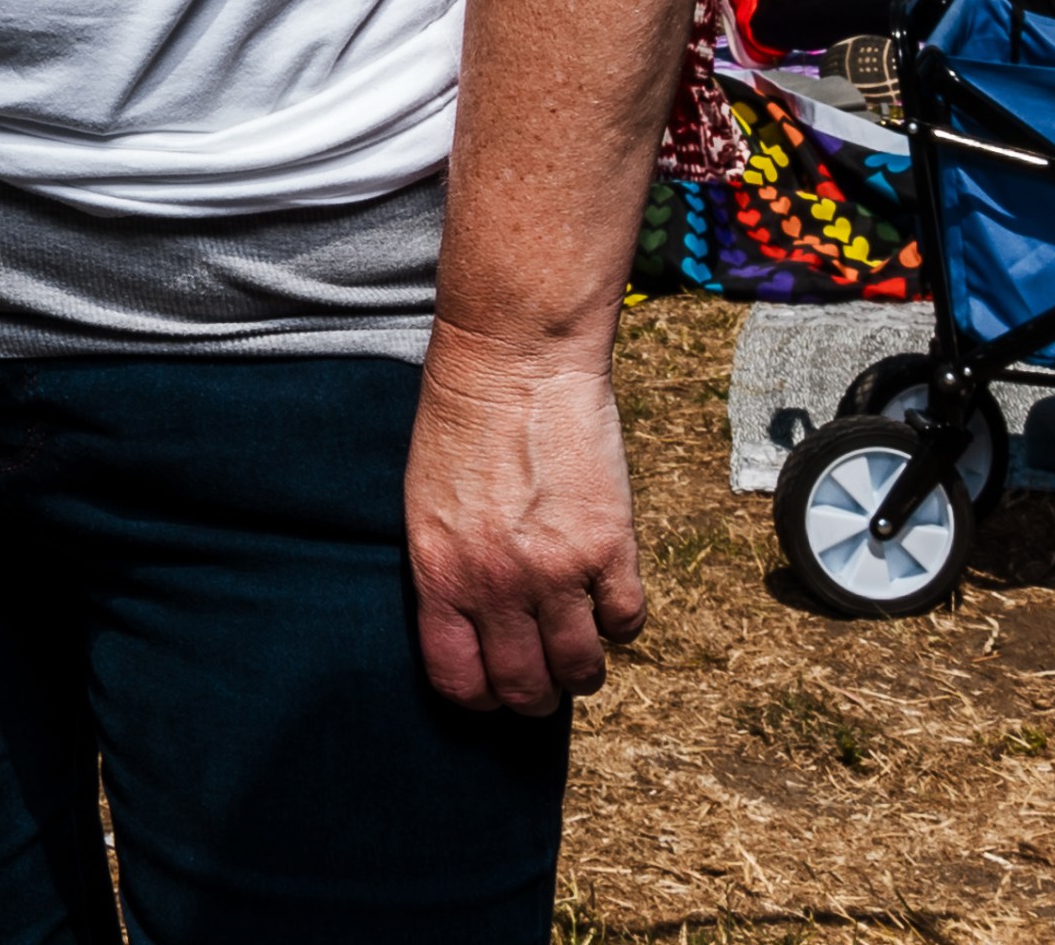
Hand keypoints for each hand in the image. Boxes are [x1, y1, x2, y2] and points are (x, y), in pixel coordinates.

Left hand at [404, 323, 643, 716]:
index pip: (458, 681)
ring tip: (579, 642)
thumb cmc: (462, 420)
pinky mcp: (610, 549)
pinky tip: (606, 592)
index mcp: (439, 572)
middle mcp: (495, 584)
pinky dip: (620, 620)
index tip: (494, 686)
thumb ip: (449, 570)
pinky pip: (626, 623)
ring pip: (581, 671)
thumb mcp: (427, 502)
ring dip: (582, 668)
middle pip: (524, 689)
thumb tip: (473, 627)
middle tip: (544, 675)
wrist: (512, 358)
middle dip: (534, 695)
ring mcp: (556, 571)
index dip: (480, 696)